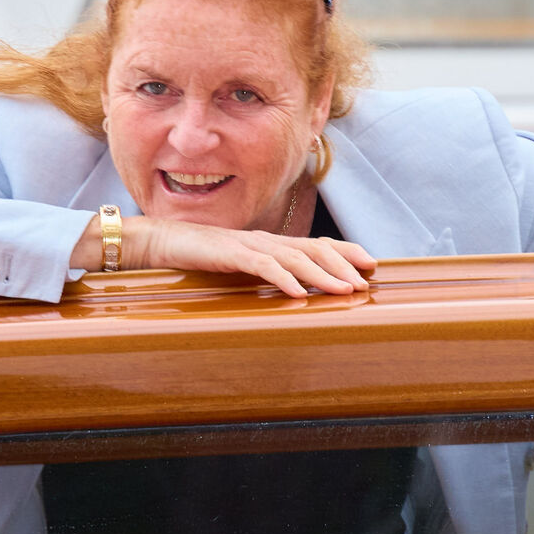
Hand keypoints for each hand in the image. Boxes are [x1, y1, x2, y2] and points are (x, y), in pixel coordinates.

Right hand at [126, 215, 375, 297]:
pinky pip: (263, 266)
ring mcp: (250, 245)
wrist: (162, 241)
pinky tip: (299, 293)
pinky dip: (284, 279)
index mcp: (270, 243)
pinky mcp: (231, 254)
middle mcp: (266, 240)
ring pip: (295, 258)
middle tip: (364, 283)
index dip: (345, 251)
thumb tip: (292, 292)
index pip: (317, 243)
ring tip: (344, 290)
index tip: (371, 264)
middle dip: (343, 264)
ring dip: (322, 275)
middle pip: (314, 248)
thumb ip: (264, 273)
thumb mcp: (239, 266)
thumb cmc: (200, 256)